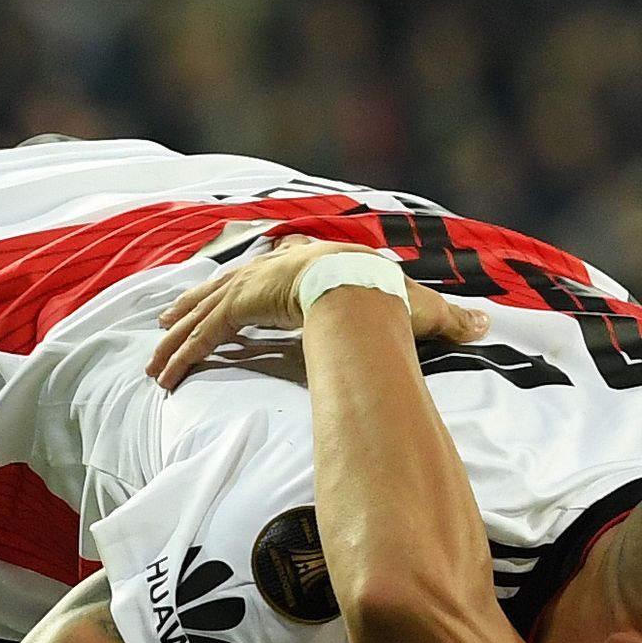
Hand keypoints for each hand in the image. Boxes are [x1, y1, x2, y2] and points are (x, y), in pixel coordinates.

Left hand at [148, 237, 486, 390]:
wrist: (365, 290)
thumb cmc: (392, 296)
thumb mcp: (422, 309)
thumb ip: (446, 320)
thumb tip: (487, 325)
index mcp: (313, 266)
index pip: (272, 275)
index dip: (249, 289)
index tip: (232, 298)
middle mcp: (277, 269)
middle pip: (226, 292)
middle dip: (195, 310)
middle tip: (167, 327)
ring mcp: (257, 283)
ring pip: (205, 313)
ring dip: (176, 338)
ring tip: (154, 363)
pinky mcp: (243, 302)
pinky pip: (204, 333)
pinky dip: (182, 354)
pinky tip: (163, 375)